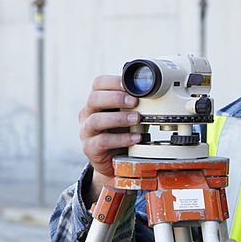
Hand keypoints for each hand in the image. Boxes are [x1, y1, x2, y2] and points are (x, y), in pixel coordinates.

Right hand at [78, 75, 139, 201]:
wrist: (113, 160)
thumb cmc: (120, 132)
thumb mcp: (126, 114)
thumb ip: (134, 103)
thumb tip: (154, 91)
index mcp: (97, 101)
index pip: (98, 83)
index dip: (114, 81)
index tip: (130, 85)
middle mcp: (88, 113)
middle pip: (94, 99)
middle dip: (116, 98)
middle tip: (135, 102)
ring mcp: (86, 131)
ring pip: (96, 120)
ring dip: (119, 118)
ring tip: (136, 119)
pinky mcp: (90, 148)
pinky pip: (102, 141)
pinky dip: (120, 139)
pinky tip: (135, 138)